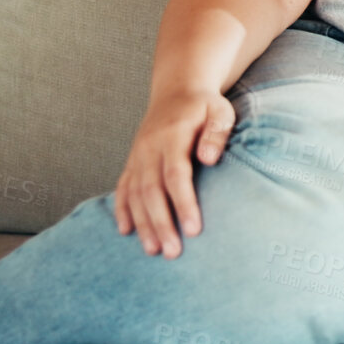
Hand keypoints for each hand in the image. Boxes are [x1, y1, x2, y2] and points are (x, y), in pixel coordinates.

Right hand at [114, 88, 235, 258]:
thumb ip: (216, 133)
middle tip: (173, 252)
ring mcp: (137, 156)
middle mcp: (149, 148)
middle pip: (151, 191)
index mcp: (172, 136)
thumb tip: (209, 160)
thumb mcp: (220, 111)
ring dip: (143, 224)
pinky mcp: (133, 161)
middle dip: (161, 224)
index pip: (176, 176)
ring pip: (134, 194)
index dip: (183, 204)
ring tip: (153, 250)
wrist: (177, 90)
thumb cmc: (205, 106)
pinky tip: (126, 231)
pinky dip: (123, 210)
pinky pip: (123, 188)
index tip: (194, 230)